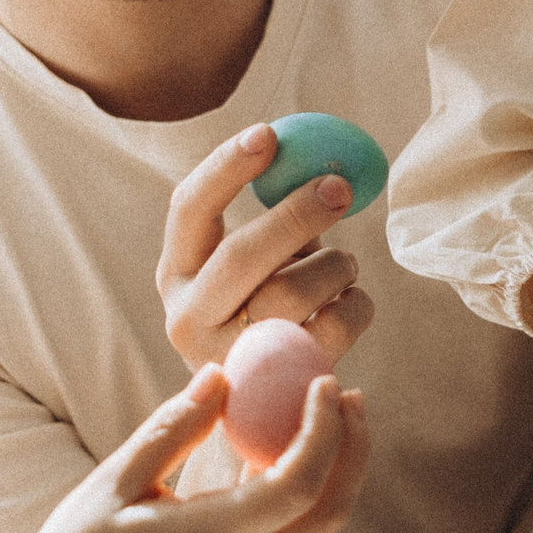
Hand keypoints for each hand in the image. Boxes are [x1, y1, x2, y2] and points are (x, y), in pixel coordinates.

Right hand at [0, 365, 368, 532]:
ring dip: (333, 470)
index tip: (327, 381)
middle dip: (352, 451)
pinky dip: (299, 489)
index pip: (297, 486)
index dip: (324, 431)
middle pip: (329, 513)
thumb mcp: (114, 483)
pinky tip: (279, 448)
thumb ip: (173, 429)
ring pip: (313, 529)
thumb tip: (222, 375)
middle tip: (352, 394)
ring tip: (327, 412)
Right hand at [159, 124, 375, 367]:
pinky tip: (350, 300)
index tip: (269, 133)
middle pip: (243, 254)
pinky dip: (357, 303)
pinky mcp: (279, 386)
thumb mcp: (252, 263)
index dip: (226, 167)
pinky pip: (334, 326)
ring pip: (294, 291)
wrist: (268, 400)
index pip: (188, 209)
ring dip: (335, 264)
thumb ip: (272, 220)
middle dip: (297, 213)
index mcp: (176, 273)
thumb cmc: (266, 307)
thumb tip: (322, 169)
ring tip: (344, 263)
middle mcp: (187, 318)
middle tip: (340, 186)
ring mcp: (230, 358)